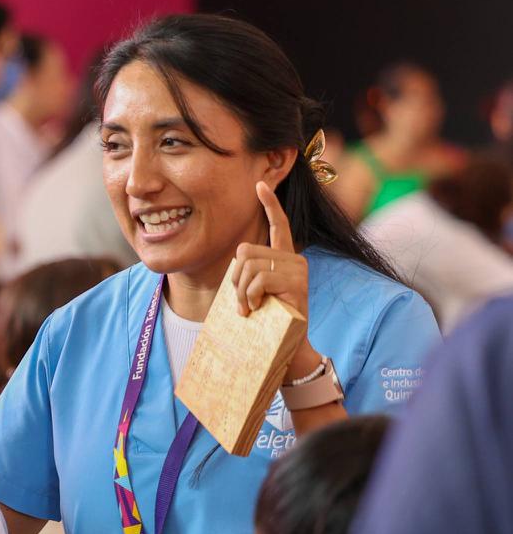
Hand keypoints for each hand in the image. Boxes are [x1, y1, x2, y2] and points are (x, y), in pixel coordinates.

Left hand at [230, 180, 319, 378]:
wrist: (288, 348)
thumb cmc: (267, 323)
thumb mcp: (255, 293)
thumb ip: (247, 274)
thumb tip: (237, 258)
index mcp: (284, 259)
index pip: (279, 225)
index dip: (270, 205)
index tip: (261, 185)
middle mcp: (293, 259)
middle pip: (246, 251)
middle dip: (235, 279)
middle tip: (242, 302)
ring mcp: (297, 268)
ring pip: (249, 266)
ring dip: (241, 292)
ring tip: (249, 309)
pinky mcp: (297, 280)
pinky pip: (259, 279)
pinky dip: (251, 296)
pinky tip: (258, 307)